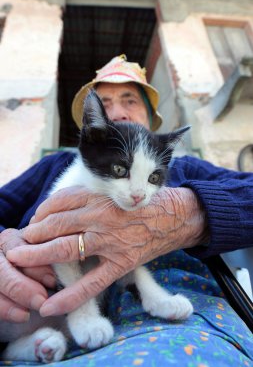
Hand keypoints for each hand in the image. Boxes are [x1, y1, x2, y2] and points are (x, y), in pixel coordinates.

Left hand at [6, 186, 205, 316]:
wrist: (176, 216)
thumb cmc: (144, 202)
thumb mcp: (116, 192)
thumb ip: (90, 198)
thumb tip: (62, 209)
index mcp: (100, 198)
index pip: (59, 202)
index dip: (41, 213)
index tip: (34, 222)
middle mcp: (102, 217)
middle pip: (56, 225)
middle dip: (32, 234)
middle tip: (17, 243)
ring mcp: (111, 242)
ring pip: (66, 249)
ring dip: (38, 256)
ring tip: (19, 262)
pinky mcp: (121, 264)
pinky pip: (91, 283)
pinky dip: (68, 297)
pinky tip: (50, 306)